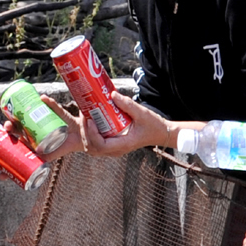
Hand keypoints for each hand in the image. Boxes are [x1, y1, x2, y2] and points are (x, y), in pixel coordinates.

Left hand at [42, 90, 171, 158]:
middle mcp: (116, 150)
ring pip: (92, 148)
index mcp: (123, 144)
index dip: (91, 134)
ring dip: (85, 134)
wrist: (161, 133)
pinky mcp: (113, 145)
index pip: (101, 145)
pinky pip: (96, 144)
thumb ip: (127, 105)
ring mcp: (114, 149)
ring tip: (85, 117)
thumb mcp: (142, 113)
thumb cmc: (153, 125)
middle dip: (84, 132)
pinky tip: (91, 121)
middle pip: (92, 148)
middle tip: (84, 114)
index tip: (90, 119)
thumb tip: (112, 94)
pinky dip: (90, 135)